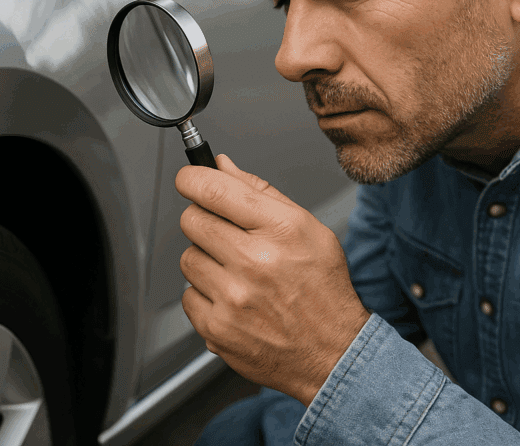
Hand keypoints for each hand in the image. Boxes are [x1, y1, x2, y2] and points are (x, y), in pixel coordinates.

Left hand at [176, 154, 370, 406]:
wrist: (332, 354)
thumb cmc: (322, 289)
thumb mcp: (307, 228)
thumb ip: (261, 192)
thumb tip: (221, 165)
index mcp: (281, 230)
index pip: (215, 189)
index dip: (192, 179)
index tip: (189, 180)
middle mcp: (256, 262)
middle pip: (192, 220)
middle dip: (203, 220)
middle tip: (225, 234)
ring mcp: (234, 298)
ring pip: (188, 257)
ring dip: (206, 260)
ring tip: (236, 273)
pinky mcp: (217, 328)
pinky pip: (188, 295)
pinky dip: (205, 295)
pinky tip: (233, 299)